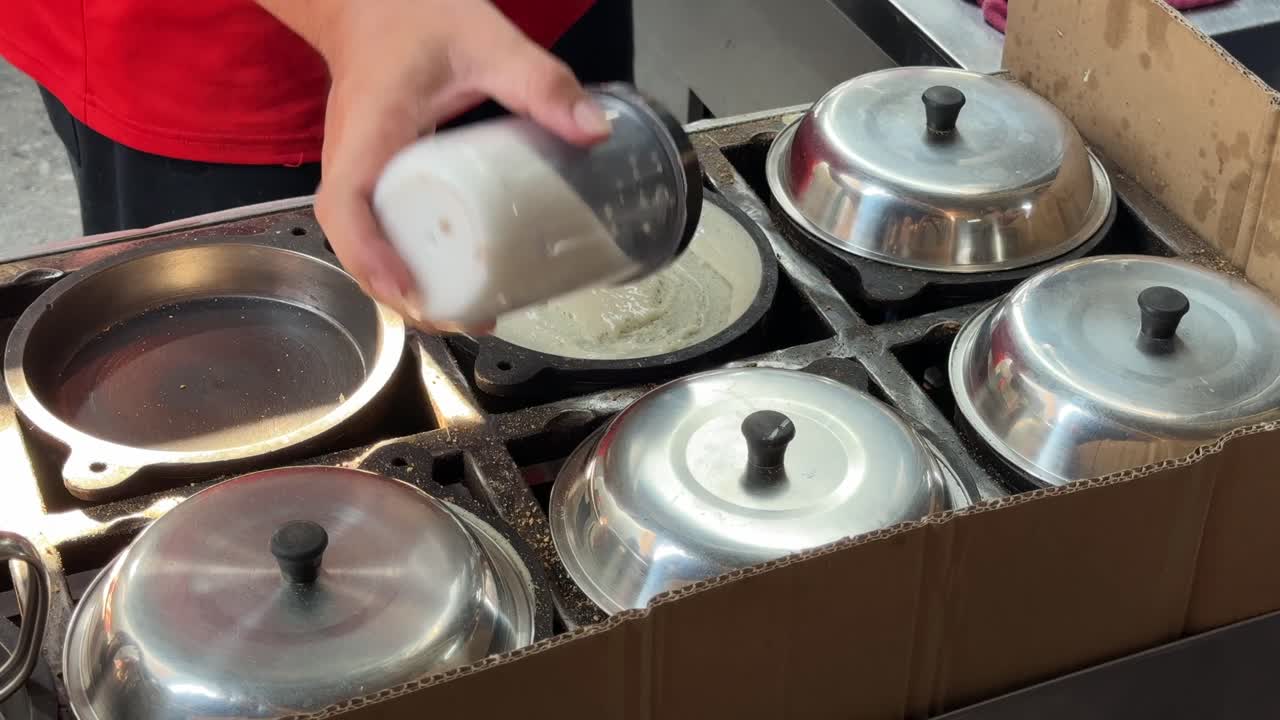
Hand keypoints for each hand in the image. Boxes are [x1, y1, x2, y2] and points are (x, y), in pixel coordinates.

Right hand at [256, 0, 610, 331]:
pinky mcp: (375, 173)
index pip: (345, 209)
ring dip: (408, 286)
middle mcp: (351, 159)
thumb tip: (594, 132)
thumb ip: (540, 82)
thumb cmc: (415, 14)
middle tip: (465, 319)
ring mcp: (359, 169)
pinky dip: (410, 261)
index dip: (373, 259)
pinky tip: (453, 277)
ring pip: (367, 244)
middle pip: (357, 246)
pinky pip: (381, 228)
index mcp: (367, 132)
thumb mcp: (486, 41)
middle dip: (403, 294)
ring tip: (466, 313)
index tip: (414, 291)